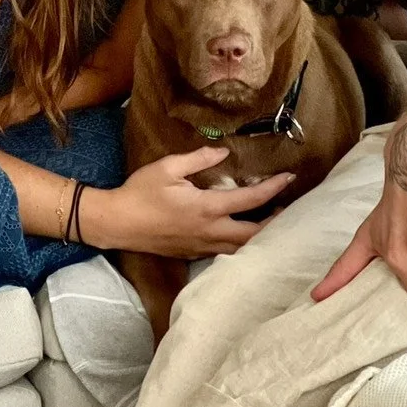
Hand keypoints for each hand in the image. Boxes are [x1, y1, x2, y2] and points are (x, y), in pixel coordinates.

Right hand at [82, 146, 294, 258]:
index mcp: (206, 208)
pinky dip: (241, 245)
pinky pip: (224, 253)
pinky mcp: (192, 254)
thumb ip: (199, 159)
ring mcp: (201, 247)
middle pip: (254, 234)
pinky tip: (243, 235)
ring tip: (272, 222)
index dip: (273, 189)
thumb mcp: (168, 167)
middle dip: (276, 223)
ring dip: (260, 237)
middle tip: (290, 209)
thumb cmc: (140, 192)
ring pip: (241, 248)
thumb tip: (224, 151)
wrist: (117, 224)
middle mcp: (209, 232)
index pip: (250, 200)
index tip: (289, 178)